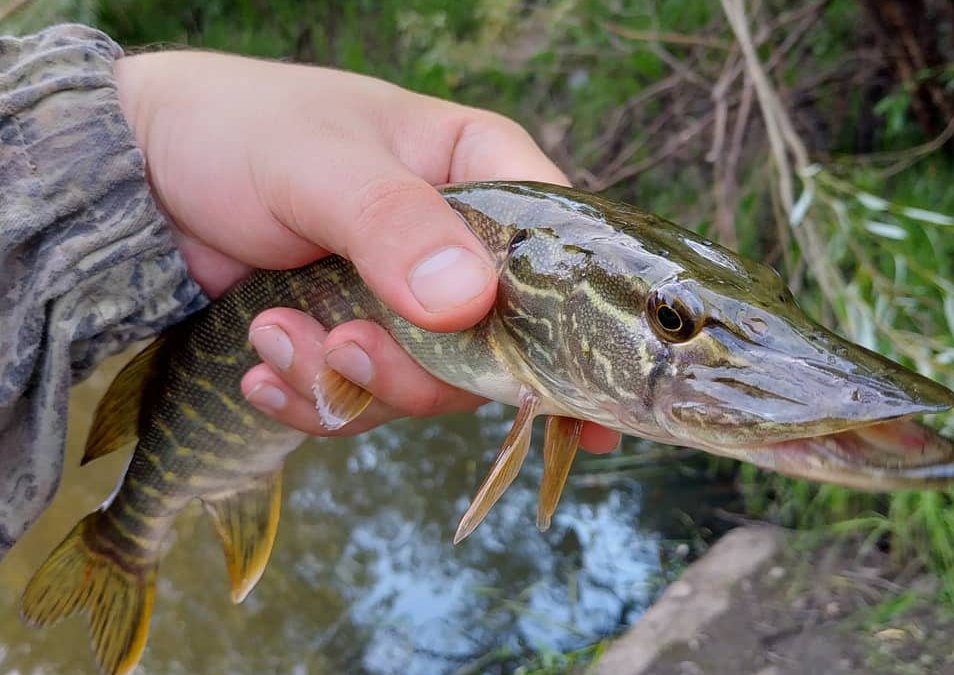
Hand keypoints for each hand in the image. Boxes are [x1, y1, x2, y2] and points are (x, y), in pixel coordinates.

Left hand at [114, 51, 619, 452]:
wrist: (142, 175)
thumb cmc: (238, 132)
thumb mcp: (316, 164)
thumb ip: (392, 224)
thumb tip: (467, 303)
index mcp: (478, 171)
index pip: (557, 254)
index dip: (573, 330)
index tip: (578, 409)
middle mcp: (460, 244)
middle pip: (496, 345)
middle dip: (417, 368)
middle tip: (343, 346)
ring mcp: (412, 301)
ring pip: (430, 386)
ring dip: (349, 382)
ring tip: (272, 336)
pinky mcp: (361, 340)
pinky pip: (367, 402)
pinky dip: (315, 401)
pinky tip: (262, 374)